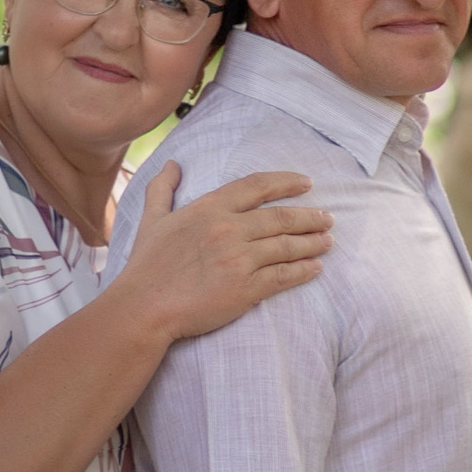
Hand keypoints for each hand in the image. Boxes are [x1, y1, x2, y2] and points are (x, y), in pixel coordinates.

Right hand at [122, 163, 332, 341]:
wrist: (143, 308)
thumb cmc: (146, 266)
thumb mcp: (152, 220)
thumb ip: (163, 188)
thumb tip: (173, 163)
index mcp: (209, 209)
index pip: (258, 186)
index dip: (287, 182)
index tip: (307, 184)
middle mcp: (229, 229)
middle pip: (280, 217)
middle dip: (310, 217)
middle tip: (327, 218)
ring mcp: (239, 259)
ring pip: (287, 246)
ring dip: (312, 243)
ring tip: (328, 241)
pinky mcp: (246, 289)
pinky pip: (284, 276)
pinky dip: (304, 271)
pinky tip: (316, 268)